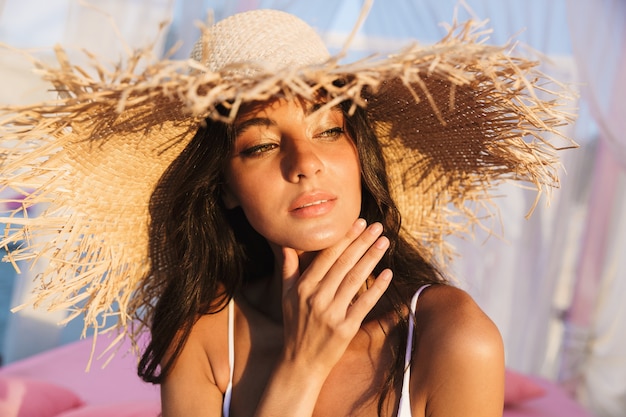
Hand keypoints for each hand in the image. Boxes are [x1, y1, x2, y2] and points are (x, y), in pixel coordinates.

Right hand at [280, 218, 392, 376]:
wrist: (301, 362)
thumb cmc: (294, 325)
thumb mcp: (286, 296)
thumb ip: (288, 269)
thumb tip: (286, 244)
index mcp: (303, 287)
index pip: (327, 257)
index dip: (344, 238)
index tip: (358, 223)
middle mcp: (317, 298)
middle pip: (344, 264)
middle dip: (362, 242)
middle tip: (377, 226)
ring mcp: (332, 313)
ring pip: (355, 279)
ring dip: (372, 258)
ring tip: (384, 242)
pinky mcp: (346, 328)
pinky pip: (364, 303)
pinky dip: (377, 288)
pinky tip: (387, 273)